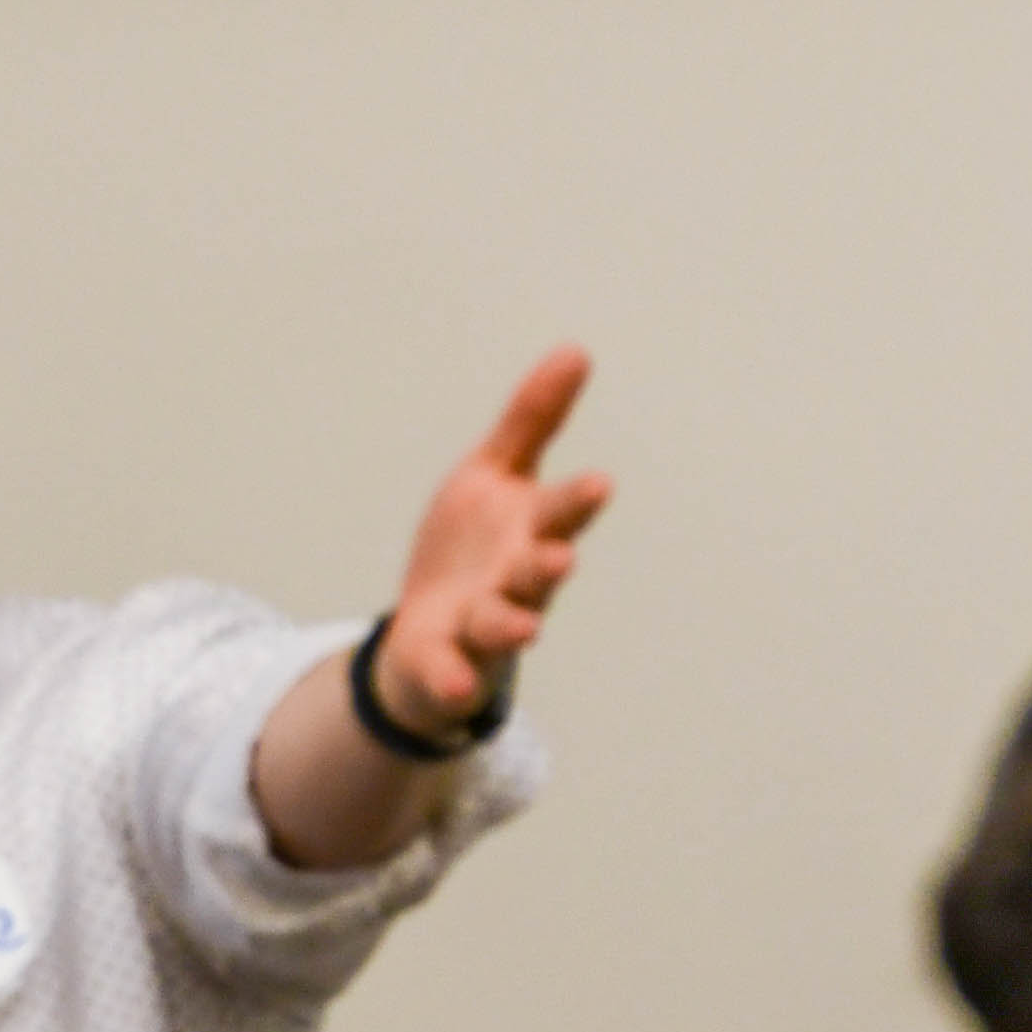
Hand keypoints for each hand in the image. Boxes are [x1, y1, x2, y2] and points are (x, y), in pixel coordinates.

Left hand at [369, 349, 611, 735]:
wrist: (430, 631)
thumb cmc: (473, 547)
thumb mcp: (493, 474)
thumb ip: (533, 419)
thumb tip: (577, 349)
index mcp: (530, 530)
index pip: (559, 511)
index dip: (578, 501)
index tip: (601, 483)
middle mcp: (517, 579)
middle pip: (539, 569)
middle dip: (550, 563)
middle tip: (562, 557)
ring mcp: (485, 623)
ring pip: (503, 623)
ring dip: (513, 622)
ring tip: (524, 625)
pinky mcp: (447, 661)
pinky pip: (452, 673)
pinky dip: (454, 680)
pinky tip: (453, 682)